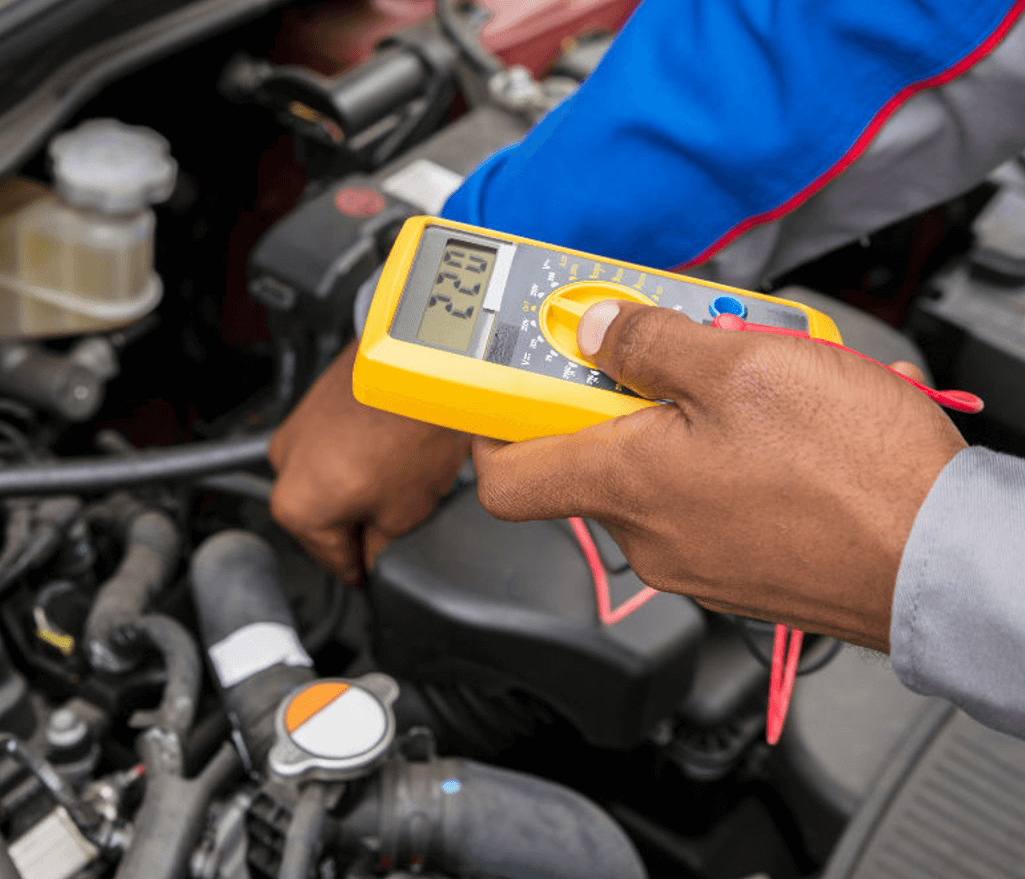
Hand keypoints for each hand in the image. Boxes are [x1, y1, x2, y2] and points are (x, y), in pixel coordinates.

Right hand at [269, 342, 470, 583]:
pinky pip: (331, 449)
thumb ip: (379, 549)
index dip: (362, 572)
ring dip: (355, 489)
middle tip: (398, 523)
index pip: (333, 561)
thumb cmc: (412, 430)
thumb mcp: (405, 514)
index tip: (374, 576)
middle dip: (358, 525)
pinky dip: (354, 457)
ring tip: (399, 479)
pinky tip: (390, 452)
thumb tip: (372, 558)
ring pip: (326, 483)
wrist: (422, 366)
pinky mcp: (312, 405)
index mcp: (298, 508)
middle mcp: (284, 468)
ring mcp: (295, 431)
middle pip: (323, 520)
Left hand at [472, 301, 965, 650]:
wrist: (944, 559)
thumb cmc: (853, 474)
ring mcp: (694, 561)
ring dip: (685, 420)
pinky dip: (723, 458)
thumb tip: (597, 331)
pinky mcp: (740, 571)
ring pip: (657, 475)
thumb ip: (651, 342)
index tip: (510, 379)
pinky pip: (705, 501)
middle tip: (672, 346)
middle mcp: (648, 535)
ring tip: (751, 381)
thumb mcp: (742, 364)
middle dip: (622, 394)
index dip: (494, 424)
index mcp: (625, 483)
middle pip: (592, 458)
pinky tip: (780, 432)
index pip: (504, 475)